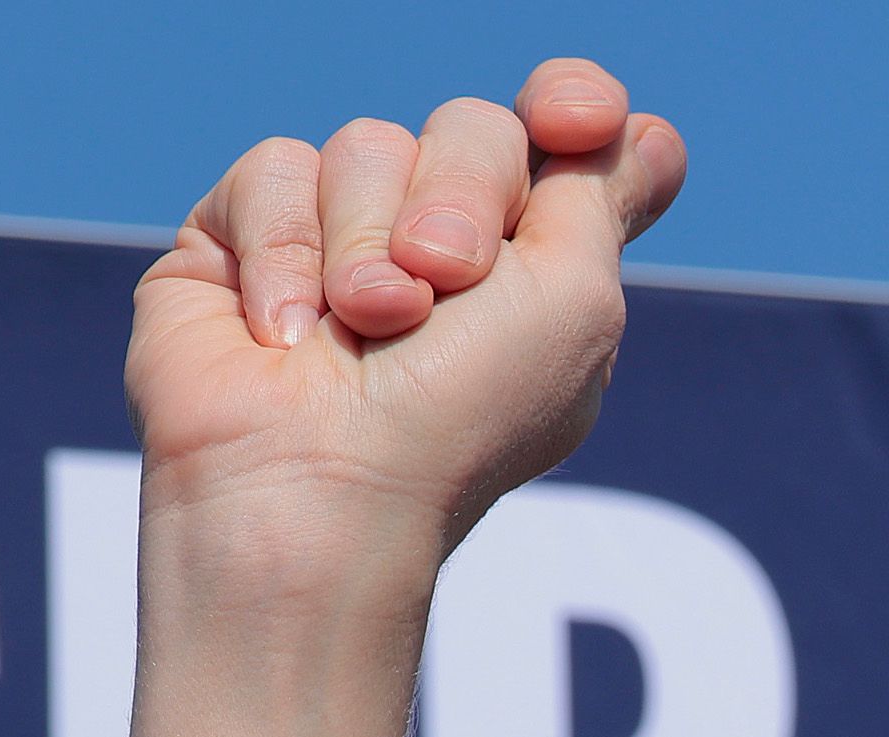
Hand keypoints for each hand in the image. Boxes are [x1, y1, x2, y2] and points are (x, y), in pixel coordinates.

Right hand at [129, 61, 687, 563]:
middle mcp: (445, 243)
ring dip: (371, 242)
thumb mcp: (573, 303)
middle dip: (466, 198)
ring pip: (370, 141)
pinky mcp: (247, 235)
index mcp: (540, 267)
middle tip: (444, 283)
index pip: (570, 134)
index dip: (573, 103)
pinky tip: (289, 335)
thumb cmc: (461, 412)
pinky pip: (277, 167)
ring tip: (366, 329)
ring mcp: (344, 236)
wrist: (320, 482)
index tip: (577, 118)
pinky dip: (289, 252)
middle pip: (475, 126)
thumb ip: (603, 199)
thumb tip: (642, 130)